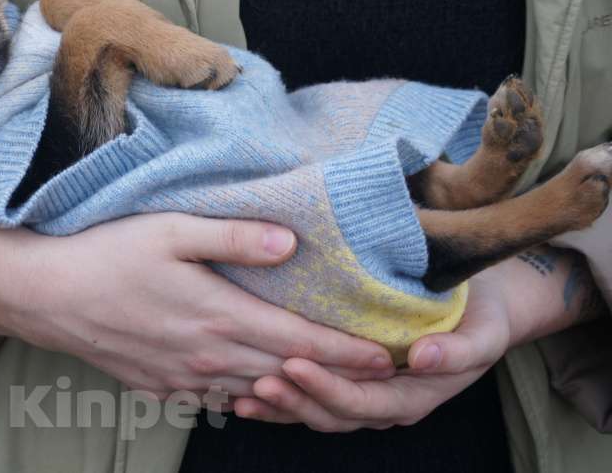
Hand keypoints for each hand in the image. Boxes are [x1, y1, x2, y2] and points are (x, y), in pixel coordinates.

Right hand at [0, 213, 393, 400]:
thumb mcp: (169, 231)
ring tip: (331, 385)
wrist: (45, 295)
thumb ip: (234, 237)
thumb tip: (291, 244)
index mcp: (219, 317)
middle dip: (336, 377)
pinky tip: (260, 388)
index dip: (350, 352)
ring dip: (297, 391)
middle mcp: (208, 355)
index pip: (302, 343)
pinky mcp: (160, 386)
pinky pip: (218, 398)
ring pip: (256, 392)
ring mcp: (183, 377)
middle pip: (288, 374)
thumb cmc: (106, 254)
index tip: (391, 358)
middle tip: (378, 375)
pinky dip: (250, 396)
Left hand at [234, 250, 593, 429]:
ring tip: (244, 394)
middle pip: (332, 415)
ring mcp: (366, 396)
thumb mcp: (483, 332)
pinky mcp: (350, 382)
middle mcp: (385, 404)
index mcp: (414, 397)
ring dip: (282, 407)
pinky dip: (281, 400)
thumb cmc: (482, 317)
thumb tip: (423, 358)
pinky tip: (245, 392)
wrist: (483, 311)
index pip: (362, 402)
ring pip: (317, 412)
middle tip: (258, 382)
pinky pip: (312, 398)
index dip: (327, 388)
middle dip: (295, 402)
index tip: (295, 364)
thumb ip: (458, 350)